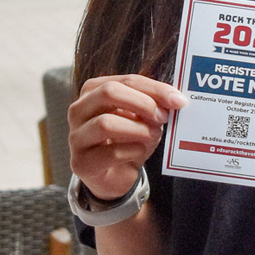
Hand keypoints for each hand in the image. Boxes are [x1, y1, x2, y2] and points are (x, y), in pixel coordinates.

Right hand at [68, 74, 186, 200]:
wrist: (115, 175)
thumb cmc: (128, 138)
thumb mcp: (143, 116)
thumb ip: (154, 103)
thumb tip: (174, 99)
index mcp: (94, 89)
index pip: (127, 79)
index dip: (155, 88)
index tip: (177, 100)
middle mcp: (79, 109)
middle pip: (109, 92)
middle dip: (142, 103)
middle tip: (163, 117)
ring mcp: (76, 136)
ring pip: (105, 123)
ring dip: (137, 129)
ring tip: (153, 134)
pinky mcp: (80, 163)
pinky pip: (110, 153)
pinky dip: (132, 150)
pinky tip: (140, 150)